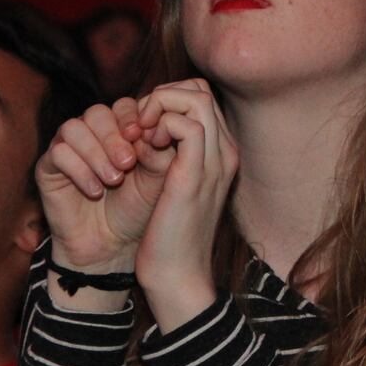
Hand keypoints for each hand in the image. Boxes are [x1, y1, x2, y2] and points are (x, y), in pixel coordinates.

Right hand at [38, 98, 174, 274]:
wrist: (114, 245)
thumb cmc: (139, 209)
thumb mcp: (159, 178)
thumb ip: (163, 150)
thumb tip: (161, 124)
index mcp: (122, 130)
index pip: (124, 106)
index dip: (134, 118)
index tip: (146, 138)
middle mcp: (93, 134)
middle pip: (97, 112)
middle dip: (114, 136)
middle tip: (128, 162)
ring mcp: (68, 148)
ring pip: (73, 128)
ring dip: (96, 153)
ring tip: (114, 179)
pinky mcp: (48, 168)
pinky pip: (57, 153)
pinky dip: (79, 170)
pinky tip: (96, 191)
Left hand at [131, 79, 239, 330]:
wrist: (177, 275)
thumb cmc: (170, 236)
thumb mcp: (173, 188)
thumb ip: (169, 157)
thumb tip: (147, 132)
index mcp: (222, 156)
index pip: (202, 99)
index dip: (168, 101)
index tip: (143, 128)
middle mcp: (225, 153)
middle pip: (202, 90)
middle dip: (163, 95)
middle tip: (139, 125)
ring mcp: (214, 161)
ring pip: (196, 98)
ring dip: (159, 106)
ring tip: (139, 134)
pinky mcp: (195, 173)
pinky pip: (184, 123)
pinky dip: (157, 125)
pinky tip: (141, 149)